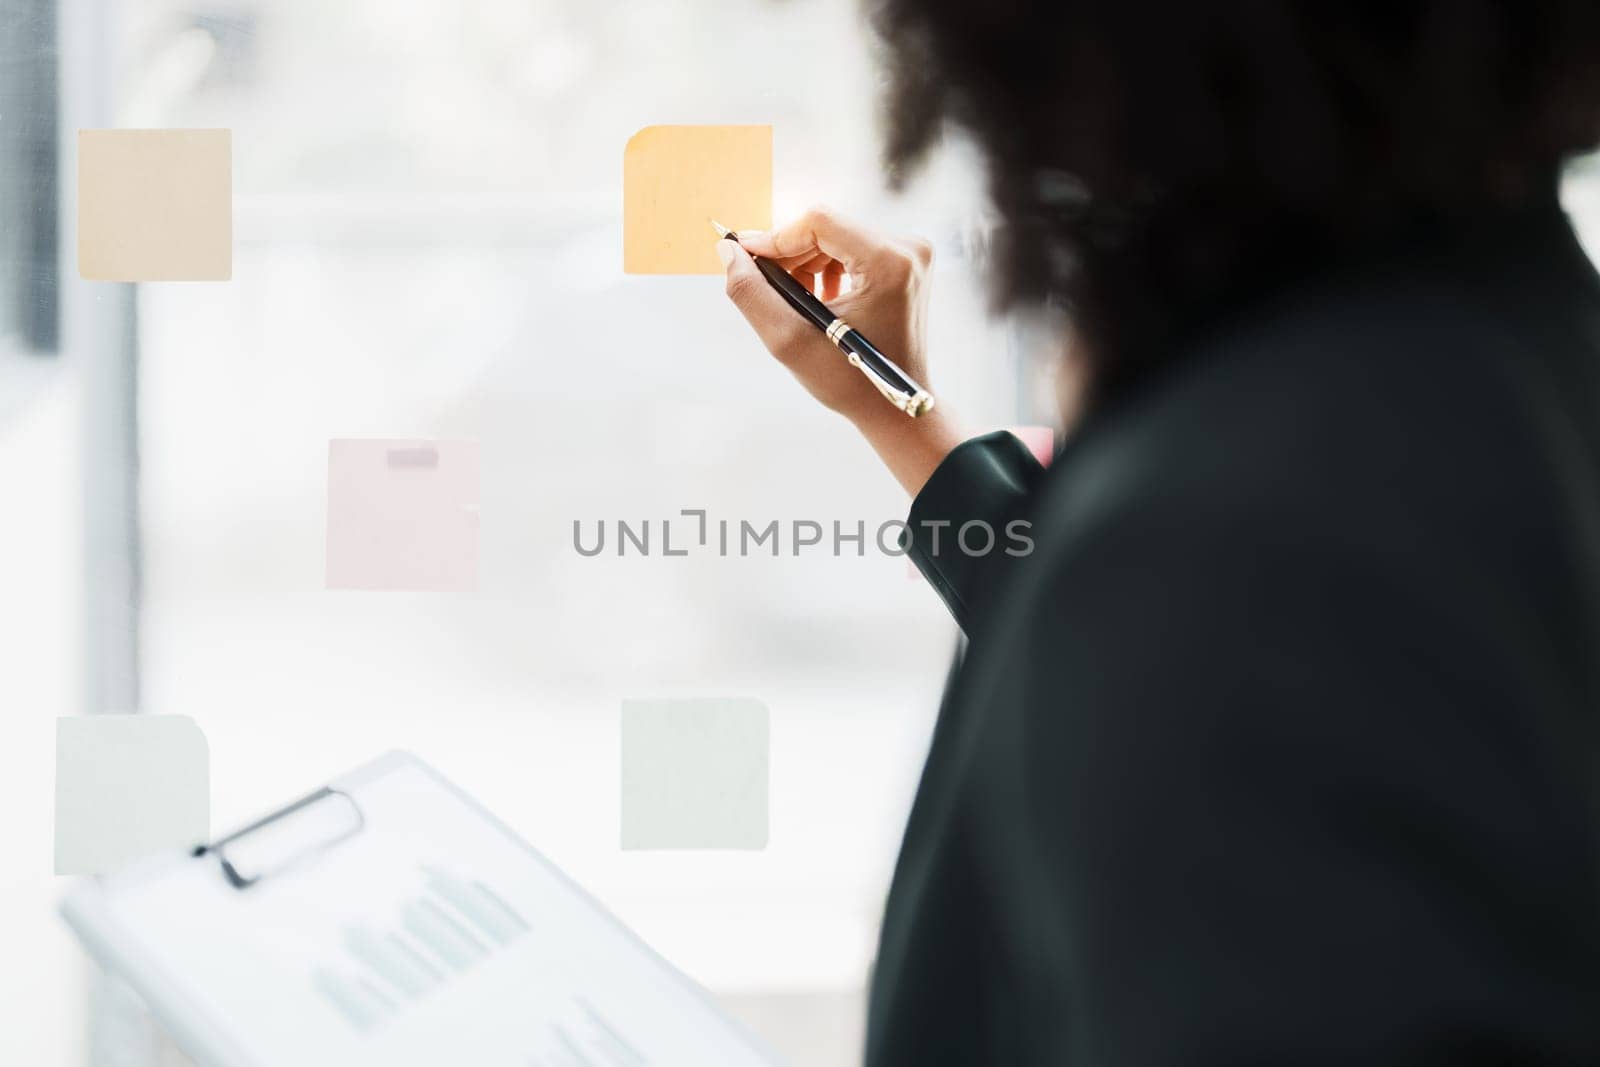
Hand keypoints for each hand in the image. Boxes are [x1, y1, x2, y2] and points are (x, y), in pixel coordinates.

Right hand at [718, 207, 963, 494]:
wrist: (894, 408)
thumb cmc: (849, 382)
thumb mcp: (790, 341)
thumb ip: (752, 293)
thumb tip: (728, 251)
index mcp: (889, 262)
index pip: (818, 223)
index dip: (776, 238)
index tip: (745, 258)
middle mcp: (907, 248)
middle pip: (827, 228)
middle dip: (789, 254)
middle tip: (764, 284)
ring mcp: (911, 254)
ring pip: (836, 237)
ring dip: (805, 263)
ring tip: (793, 301)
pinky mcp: (905, 263)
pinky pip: (851, 249)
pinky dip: (825, 269)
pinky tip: (816, 300)